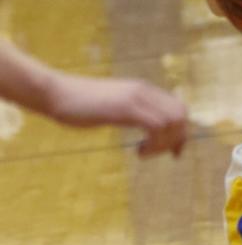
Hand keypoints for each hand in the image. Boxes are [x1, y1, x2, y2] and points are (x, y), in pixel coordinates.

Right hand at [48, 74, 188, 157]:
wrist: (57, 92)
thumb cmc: (81, 104)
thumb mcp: (113, 106)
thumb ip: (132, 112)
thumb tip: (146, 127)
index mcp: (143, 90)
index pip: (178, 108)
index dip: (181, 132)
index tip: (173, 152)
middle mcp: (144, 91)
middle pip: (181, 115)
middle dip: (177, 139)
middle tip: (159, 154)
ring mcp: (135, 98)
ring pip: (172, 122)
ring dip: (164, 144)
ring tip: (144, 153)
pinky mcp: (125, 108)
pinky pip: (156, 126)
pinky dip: (154, 144)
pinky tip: (138, 152)